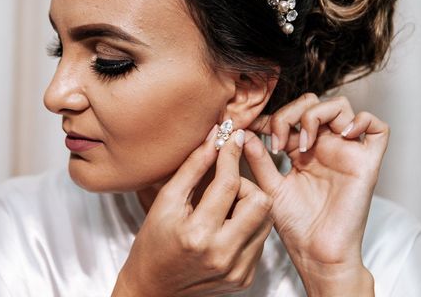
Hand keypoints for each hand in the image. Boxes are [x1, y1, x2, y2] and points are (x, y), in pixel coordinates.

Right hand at [113, 125, 273, 296]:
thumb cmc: (154, 242)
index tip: (234, 138)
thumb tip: (215, 138)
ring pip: (266, 219)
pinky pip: (260, 239)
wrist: (154, 289)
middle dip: (245, 184)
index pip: (229, 184)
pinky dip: (248, 225)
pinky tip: (226, 226)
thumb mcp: (166, 201)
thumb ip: (193, 167)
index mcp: (198, 234)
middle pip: (260, 202)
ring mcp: (236, 269)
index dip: (232, 155)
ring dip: (250, 204)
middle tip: (226, 184)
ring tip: (225, 205)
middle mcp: (222, 255)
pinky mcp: (244, 277)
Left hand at [242, 93, 387, 294]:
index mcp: (303, 150)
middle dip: (291, 112)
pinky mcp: (367, 163)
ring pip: (341, 107)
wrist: (317, 255)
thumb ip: (259, 160)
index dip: (272, 116)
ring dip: (316, 115)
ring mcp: (347, 153)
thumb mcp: (270, 188)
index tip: (252, 129)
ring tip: (302, 143)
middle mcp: (326, 147)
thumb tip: (244, 133)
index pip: (291, 114)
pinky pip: (377, 128)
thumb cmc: (296, 227)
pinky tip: (340, 136)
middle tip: (277, 140)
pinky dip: (361, 121)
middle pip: (314, 103)